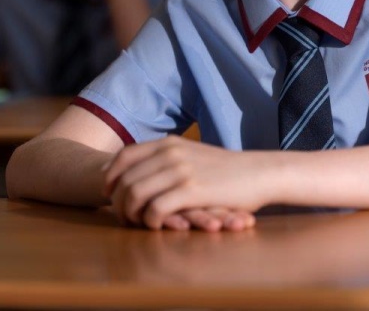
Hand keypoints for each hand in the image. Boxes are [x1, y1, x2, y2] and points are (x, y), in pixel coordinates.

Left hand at [103, 136, 267, 230]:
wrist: (259, 172)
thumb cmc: (227, 169)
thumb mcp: (193, 154)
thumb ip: (168, 158)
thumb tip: (144, 171)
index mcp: (168, 143)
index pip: (124, 157)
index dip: (111, 176)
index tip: (109, 193)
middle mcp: (169, 153)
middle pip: (124, 179)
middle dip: (118, 201)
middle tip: (123, 217)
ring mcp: (179, 171)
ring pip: (134, 194)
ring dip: (130, 214)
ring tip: (136, 224)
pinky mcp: (191, 191)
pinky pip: (154, 209)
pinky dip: (148, 221)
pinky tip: (156, 226)